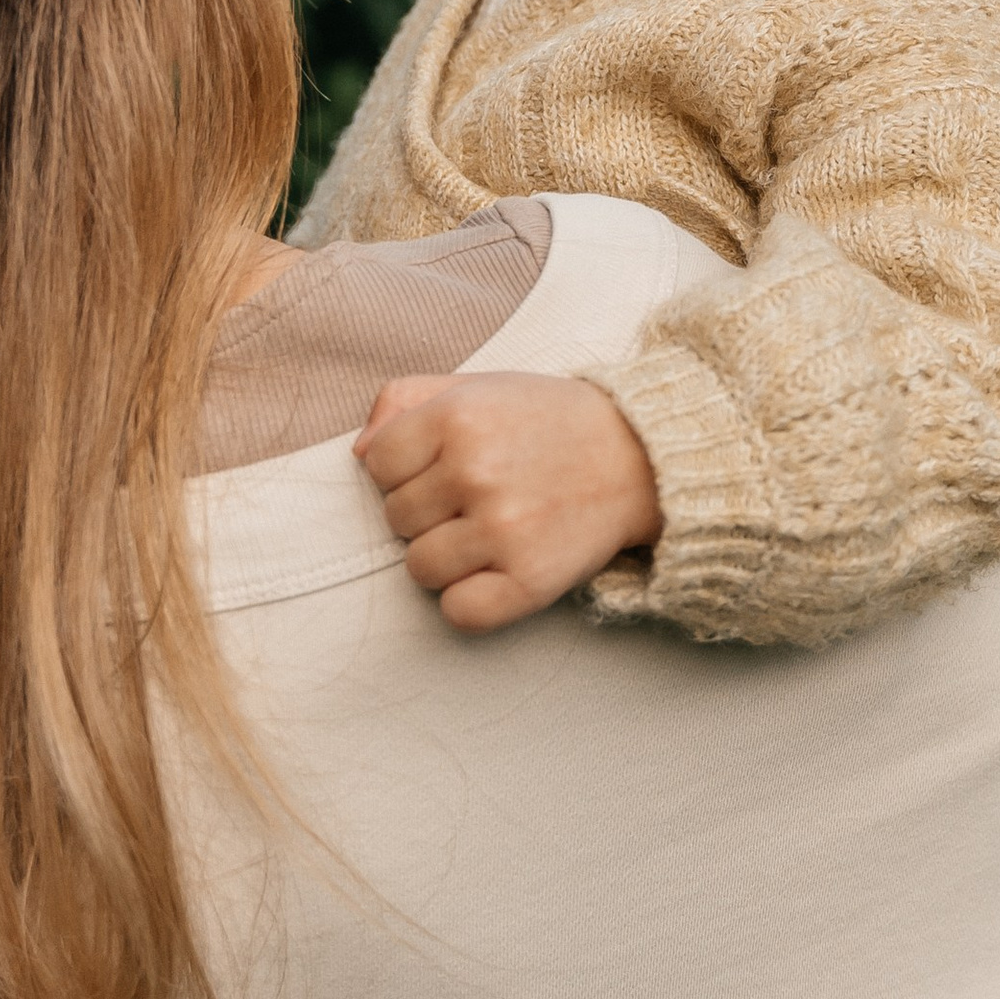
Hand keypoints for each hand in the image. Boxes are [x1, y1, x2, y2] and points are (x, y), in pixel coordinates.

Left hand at [352, 373, 664, 631]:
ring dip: (447, 558)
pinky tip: (497, 572)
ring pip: (420, 569)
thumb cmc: (547, 422)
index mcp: (457, 416)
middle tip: (479, 498)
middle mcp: (476, 470)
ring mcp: (503, 528)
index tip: (445, 469)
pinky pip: (458, 612)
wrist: (641, 457)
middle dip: (429, 512)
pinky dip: (471, 601)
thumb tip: (359, 453)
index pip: (377, 465)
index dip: (405, 471)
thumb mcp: (477, 386)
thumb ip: (405, 399)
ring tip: (490, 533)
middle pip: (396, 520)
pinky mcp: (530, 580)